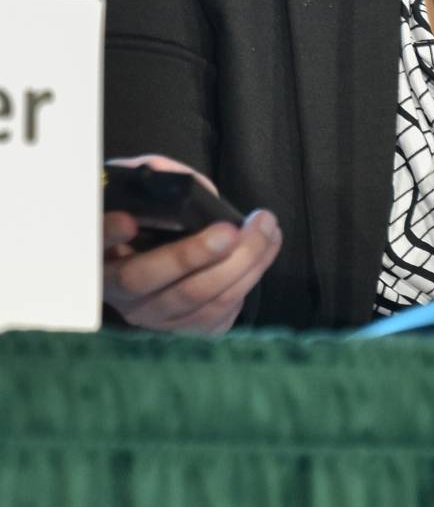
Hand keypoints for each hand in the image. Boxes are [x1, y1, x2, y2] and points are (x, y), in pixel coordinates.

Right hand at [102, 154, 281, 333]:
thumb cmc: (157, 218)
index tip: (129, 221)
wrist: (171, 260)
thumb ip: (157, 175)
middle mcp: (122, 293)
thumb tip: (179, 180)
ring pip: (194, 299)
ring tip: (266, 227)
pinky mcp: (186, 331)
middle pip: (150, 280)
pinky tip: (266, 249)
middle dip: (194, 254)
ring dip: (239, 263)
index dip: (108, 235)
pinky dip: (250, 278)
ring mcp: (153, 317)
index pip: (93, 246)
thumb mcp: (147, 190)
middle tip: (231, 230)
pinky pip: (219, 313)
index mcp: (104, 254)